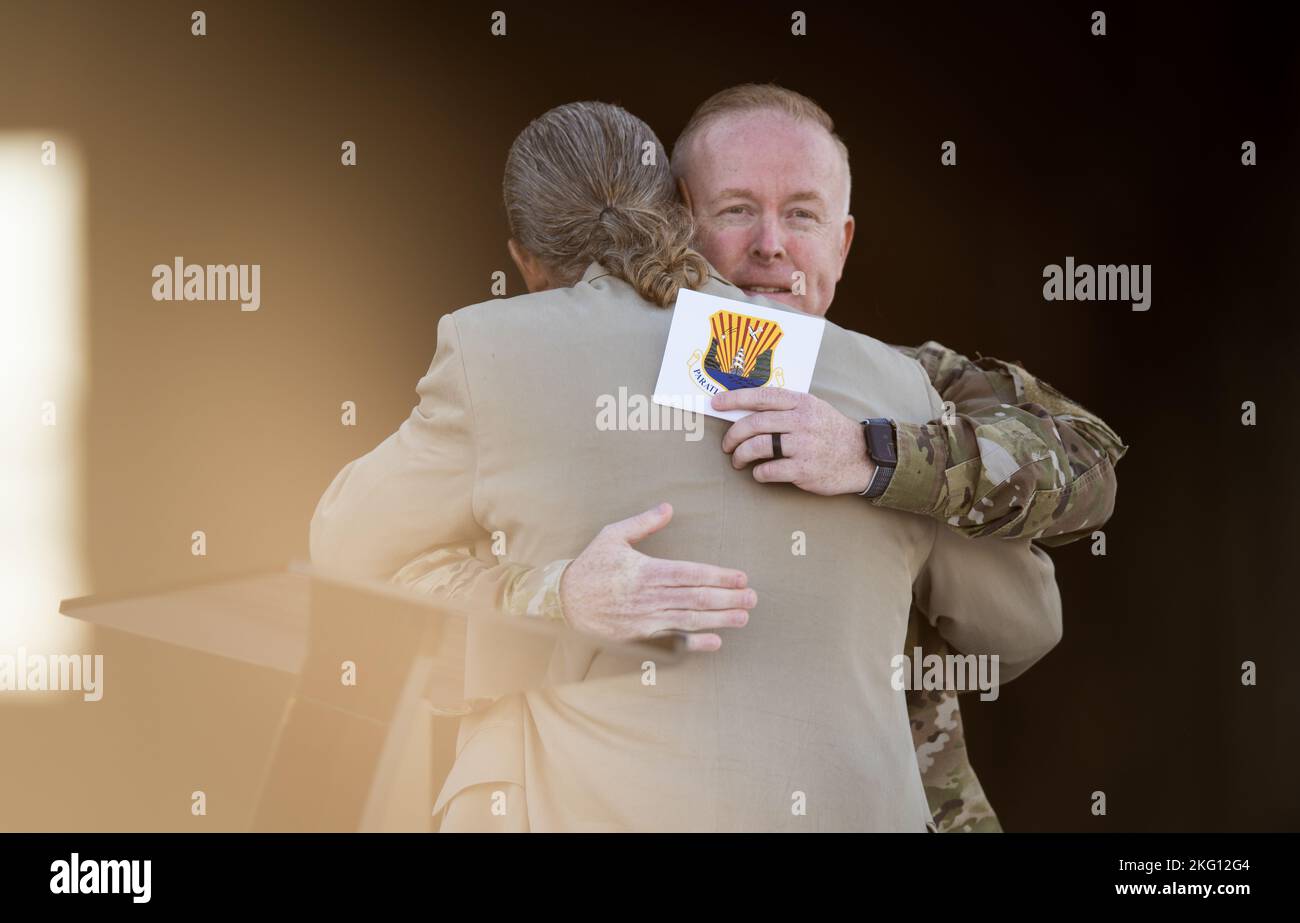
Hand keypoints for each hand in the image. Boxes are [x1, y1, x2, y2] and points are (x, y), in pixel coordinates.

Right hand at [559, 503, 755, 651]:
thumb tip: (668, 507)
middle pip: (697, 598)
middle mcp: (650, 596)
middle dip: (728, 598)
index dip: (718, 576)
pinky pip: (673, 641)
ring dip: (720, 619)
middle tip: (753, 597)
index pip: (691, 574)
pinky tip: (716, 641)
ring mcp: (647, 619)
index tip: (740, 576)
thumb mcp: (612, 536)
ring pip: (690, 620)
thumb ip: (642, 523)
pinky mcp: (642, 636)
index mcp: (646, 571)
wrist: (565, 602)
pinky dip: (696, 643)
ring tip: (743, 616)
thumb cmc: (591, 567)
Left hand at [713, 388, 875, 495]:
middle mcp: (802, 421)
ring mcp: (803, 446)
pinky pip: (768, 470)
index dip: (735, 399)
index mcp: (802, 403)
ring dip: (740, 455)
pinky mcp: (804, 469)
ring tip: (738, 461)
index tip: (716, 403)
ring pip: (757, 447)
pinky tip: (759, 473)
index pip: (761, 396)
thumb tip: (746, 408)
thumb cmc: (830, 432)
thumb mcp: (813, 409)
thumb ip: (785, 406)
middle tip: (727, 445)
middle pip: (754, 423)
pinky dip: (758, 473)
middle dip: (732, 435)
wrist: (861, 457)